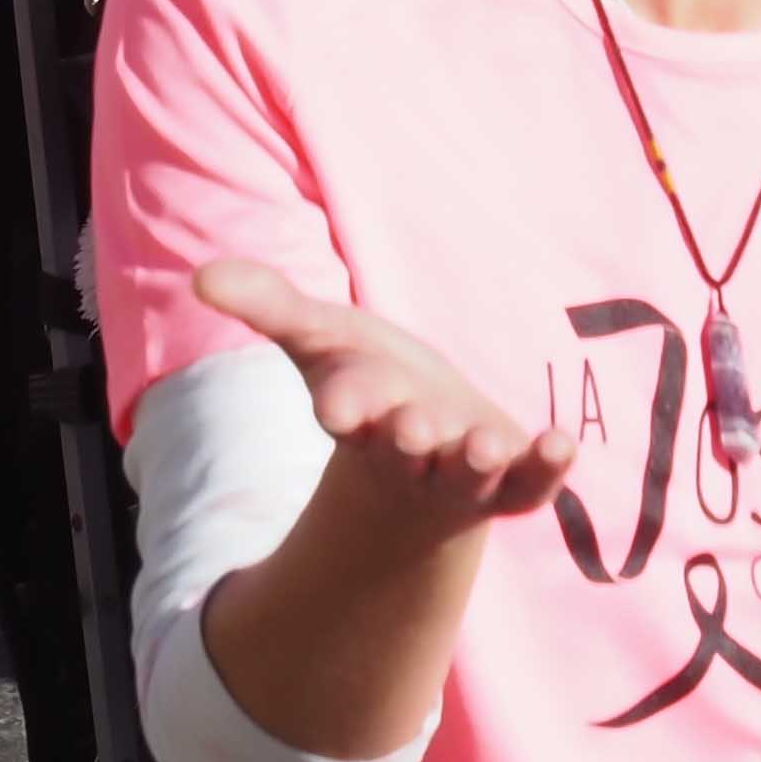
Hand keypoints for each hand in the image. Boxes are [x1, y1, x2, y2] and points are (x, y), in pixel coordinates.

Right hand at [194, 260, 578, 533]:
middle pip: (406, 450)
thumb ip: (267, 303)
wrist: (428, 451)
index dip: (346, 404)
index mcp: (358, 412)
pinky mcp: (512, 483)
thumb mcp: (317, 336)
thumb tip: (199, 276)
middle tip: (413, 428)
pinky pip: (531, 484)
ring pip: (469, 476)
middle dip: (409, 438)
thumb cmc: (368, 382)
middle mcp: (409, 450)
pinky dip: (547, 468)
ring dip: (479, 461)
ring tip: (490, 443)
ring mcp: (462, 473)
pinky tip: (562, 440)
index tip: (339, 405)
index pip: (348, 407)